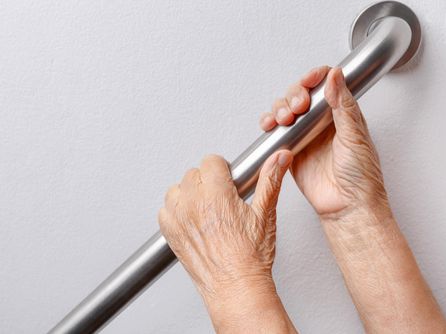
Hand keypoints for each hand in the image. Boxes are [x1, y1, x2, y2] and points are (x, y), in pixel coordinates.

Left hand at [159, 152, 295, 332]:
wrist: (235, 287)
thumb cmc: (251, 257)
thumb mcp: (265, 214)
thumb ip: (270, 180)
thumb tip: (279, 157)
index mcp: (216, 194)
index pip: (211, 161)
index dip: (223, 170)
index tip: (229, 181)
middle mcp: (193, 203)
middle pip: (194, 173)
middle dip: (208, 182)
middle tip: (222, 199)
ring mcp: (178, 217)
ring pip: (177, 189)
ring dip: (190, 194)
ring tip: (207, 210)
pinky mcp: (169, 231)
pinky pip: (165, 209)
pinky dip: (177, 211)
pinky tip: (194, 221)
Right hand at [261, 66, 445, 332]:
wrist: (347, 207)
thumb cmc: (361, 177)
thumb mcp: (355, 136)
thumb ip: (343, 105)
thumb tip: (336, 76)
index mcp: (342, 114)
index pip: (326, 84)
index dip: (315, 77)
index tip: (309, 81)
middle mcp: (322, 122)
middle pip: (300, 94)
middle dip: (294, 95)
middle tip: (298, 107)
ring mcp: (305, 136)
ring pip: (285, 110)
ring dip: (280, 108)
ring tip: (284, 118)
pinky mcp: (291, 150)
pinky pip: (276, 132)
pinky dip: (269, 125)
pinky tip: (271, 126)